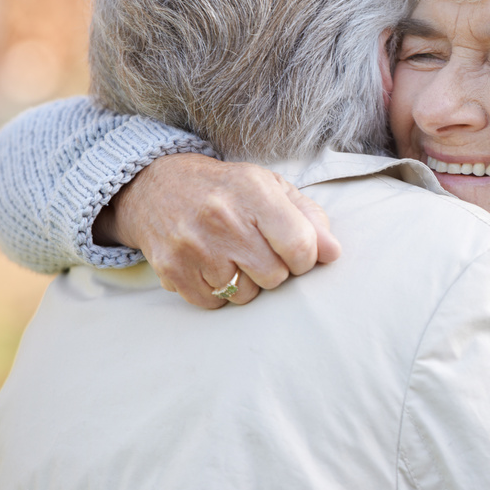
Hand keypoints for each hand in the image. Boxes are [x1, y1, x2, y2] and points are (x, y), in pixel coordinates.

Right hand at [94, 153, 340, 308]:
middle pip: (274, 276)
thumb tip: (333, 253)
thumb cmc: (225, 190)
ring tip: (231, 256)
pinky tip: (210, 265)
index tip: (296, 251)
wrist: (156, 186)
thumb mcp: (269, 188)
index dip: (306, 257)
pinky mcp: (172, 269)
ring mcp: (193, 246)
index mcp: (253, 191)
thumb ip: (308, 218)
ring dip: (245, 283)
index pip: (299, 245)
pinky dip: (217, 292)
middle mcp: (222, 218)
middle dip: (273, 269)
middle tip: (256, 250)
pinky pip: (214, 303)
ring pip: (244, 295)